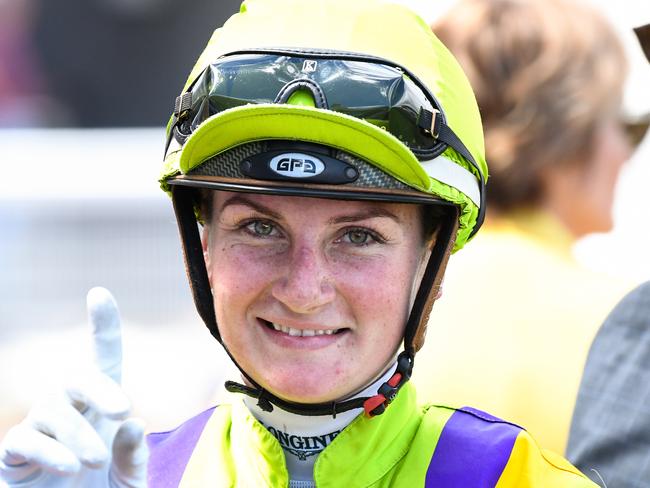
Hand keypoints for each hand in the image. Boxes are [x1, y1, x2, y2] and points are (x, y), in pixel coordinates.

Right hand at [0, 287, 147, 486]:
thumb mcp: (130, 481)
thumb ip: (134, 456)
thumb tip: (133, 422)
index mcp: (103, 408)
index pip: (103, 360)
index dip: (102, 327)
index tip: (99, 293)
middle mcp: (71, 410)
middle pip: (77, 377)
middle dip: (99, 387)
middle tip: (122, 409)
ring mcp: (41, 430)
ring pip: (52, 409)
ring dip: (77, 433)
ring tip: (94, 462)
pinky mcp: (15, 457)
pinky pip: (24, 440)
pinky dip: (48, 451)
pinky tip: (67, 467)